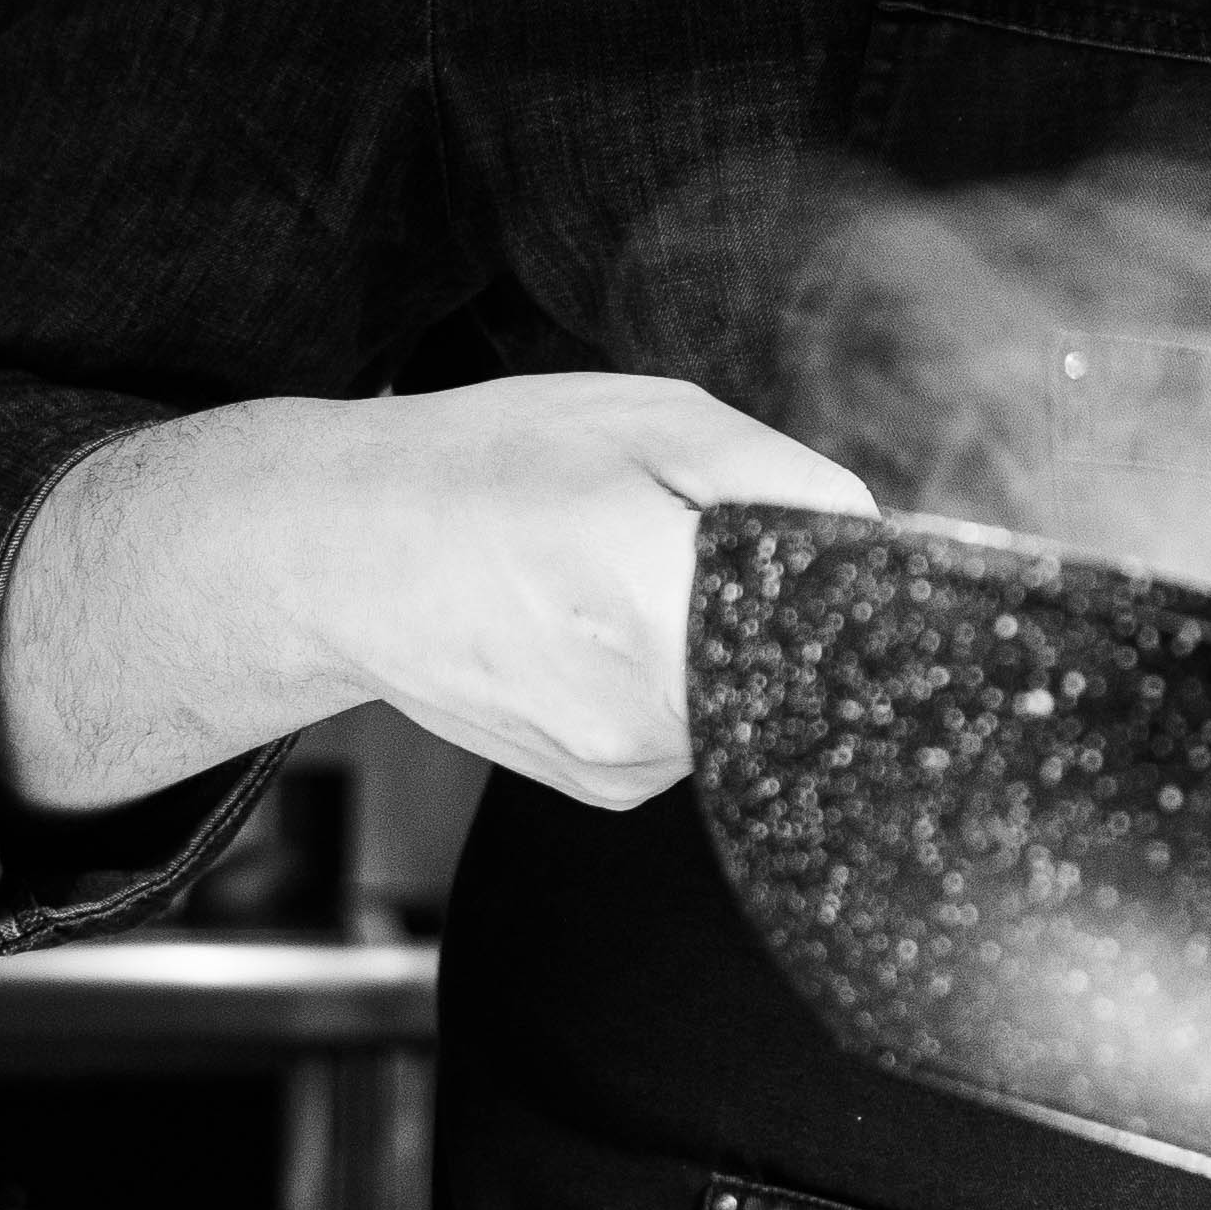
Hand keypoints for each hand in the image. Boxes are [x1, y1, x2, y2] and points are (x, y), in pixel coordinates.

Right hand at [293, 374, 876, 811]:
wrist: (335, 550)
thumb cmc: (487, 467)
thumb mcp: (655, 422)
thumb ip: (785, 482)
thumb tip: (875, 536)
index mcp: (663, 617)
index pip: (834, 632)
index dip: (845, 585)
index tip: (812, 544)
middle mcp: (647, 722)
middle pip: (791, 670)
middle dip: (770, 601)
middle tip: (682, 533)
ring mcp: (620, 769)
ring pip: (741, 700)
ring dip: (716, 635)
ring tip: (622, 569)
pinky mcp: (599, 787)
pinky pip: (689, 729)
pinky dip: (675, 672)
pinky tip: (603, 618)